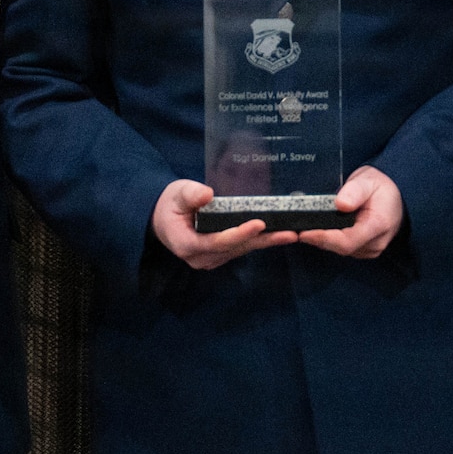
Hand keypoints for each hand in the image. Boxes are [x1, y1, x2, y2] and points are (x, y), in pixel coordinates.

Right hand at [150, 180, 297, 269]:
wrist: (162, 218)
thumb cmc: (170, 204)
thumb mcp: (177, 193)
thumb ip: (190, 194)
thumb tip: (207, 194)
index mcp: (187, 244)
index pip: (218, 241)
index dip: (239, 233)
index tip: (259, 223)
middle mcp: (200, 258)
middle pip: (235, 248)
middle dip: (263, 240)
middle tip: (289, 234)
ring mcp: (210, 259)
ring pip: (241, 250)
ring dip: (266, 242)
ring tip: (290, 234)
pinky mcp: (219, 256)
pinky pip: (241, 249)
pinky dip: (259, 241)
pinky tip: (277, 235)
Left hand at [298, 166, 402, 259]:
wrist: (397, 194)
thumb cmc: (381, 186)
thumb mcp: (368, 180)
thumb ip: (355, 191)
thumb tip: (340, 204)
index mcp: (378, 225)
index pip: (347, 241)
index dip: (323, 238)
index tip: (303, 232)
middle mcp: (375, 242)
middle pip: (341, 247)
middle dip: (317, 239)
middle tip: (293, 230)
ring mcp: (371, 249)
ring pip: (340, 249)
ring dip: (321, 240)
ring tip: (300, 228)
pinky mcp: (364, 249)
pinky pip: (343, 247)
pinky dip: (329, 240)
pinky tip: (316, 229)